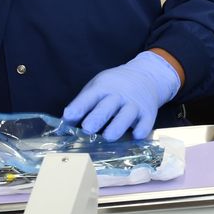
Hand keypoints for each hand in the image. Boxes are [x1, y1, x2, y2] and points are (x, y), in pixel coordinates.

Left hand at [63, 51, 181, 140]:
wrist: (146, 76)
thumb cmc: (115, 86)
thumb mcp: (97, 86)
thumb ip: (82, 103)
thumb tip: (64, 124)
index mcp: (103, 87)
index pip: (89, 97)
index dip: (79, 107)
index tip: (69, 117)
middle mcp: (119, 95)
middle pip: (107, 107)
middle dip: (97, 118)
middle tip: (87, 129)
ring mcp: (135, 104)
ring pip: (126, 117)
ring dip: (117, 128)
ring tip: (108, 137)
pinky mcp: (149, 114)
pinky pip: (145, 125)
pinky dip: (139, 132)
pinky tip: (133, 137)